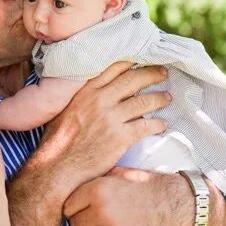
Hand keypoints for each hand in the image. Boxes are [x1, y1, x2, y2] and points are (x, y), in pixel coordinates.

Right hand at [34, 62, 171, 200]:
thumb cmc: (57, 140)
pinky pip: (146, 125)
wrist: (58, 166)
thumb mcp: (63, 108)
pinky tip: (163, 124)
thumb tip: (96, 89)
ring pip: (143, 101)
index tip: (142, 60)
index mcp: (85, 91)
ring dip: (159, 98)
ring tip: (167, 97)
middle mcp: (99, 100)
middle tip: (162, 73)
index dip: (131, 62)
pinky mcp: (120, 137)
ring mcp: (111, 118)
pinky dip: (157, 124)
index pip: (113, 68)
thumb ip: (81, 96)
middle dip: (151, 74)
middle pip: (132, 80)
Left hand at [63, 167, 192, 225]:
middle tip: (100, 217)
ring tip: (113, 225)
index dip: (76, 207)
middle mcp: (101, 211)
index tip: (85, 208)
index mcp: (96, 190)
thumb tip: (71, 186)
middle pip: (75, 224)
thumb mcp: (118, 173)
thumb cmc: (146, 186)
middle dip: (85, 221)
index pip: (67, 207)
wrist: (176, 204)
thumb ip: (94, 181)